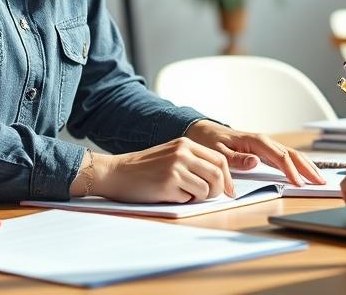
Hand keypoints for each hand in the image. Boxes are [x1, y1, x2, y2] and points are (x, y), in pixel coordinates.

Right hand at [81, 138, 235, 202]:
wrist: (116, 173)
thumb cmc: (144, 168)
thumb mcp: (171, 155)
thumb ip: (193, 161)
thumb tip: (220, 180)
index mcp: (186, 144)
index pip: (220, 159)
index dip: (228, 178)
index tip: (229, 191)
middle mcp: (183, 153)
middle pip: (217, 175)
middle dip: (218, 191)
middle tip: (209, 197)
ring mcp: (175, 168)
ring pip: (206, 189)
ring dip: (198, 197)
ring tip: (182, 194)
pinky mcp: (168, 184)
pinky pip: (188, 198)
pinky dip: (183, 201)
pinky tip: (168, 195)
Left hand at [184, 120, 324, 185]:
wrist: (204, 131)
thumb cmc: (210, 141)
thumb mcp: (218, 152)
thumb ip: (237, 159)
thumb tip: (256, 162)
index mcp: (256, 141)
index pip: (279, 157)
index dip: (291, 170)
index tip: (300, 183)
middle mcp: (264, 142)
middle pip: (292, 155)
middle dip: (308, 168)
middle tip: (321, 182)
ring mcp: (266, 146)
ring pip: (292, 155)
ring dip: (307, 166)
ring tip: (320, 179)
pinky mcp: (265, 151)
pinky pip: (286, 157)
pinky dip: (299, 164)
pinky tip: (306, 172)